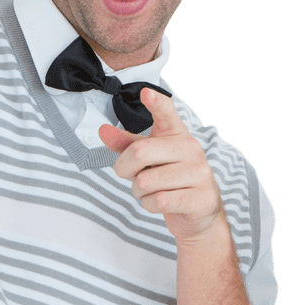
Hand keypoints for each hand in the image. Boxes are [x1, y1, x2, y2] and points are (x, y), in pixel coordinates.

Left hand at [98, 88, 222, 241]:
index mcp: (178, 134)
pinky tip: (161, 202)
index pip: (167, 113)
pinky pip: (160, 201)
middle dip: (125, 169)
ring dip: (139, 192)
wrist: (199, 211)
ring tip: (151, 190)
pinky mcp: (201, 198)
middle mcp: (191, 149)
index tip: (145, 93)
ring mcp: (199, 173)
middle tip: (132, 175)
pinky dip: (150, 205)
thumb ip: (126, 145)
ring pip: (146, 182)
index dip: (156, 103)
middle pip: (140, 152)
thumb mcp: (148, 159)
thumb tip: (102, 130)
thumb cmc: (170, 179)